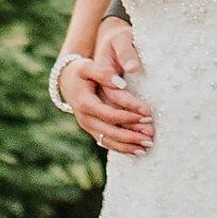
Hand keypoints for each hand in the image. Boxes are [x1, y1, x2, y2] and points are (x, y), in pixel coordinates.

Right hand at [59, 19, 153, 155]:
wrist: (66, 80)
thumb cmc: (80, 71)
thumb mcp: (88, 67)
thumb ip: (104, 73)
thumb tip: (121, 84)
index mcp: (85, 103)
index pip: (110, 114)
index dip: (129, 117)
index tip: (147, 115)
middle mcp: (85, 118)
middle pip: (110, 132)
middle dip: (131, 136)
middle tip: (150, 138)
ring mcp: (87, 126)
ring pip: (108, 141)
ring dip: (128, 146)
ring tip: (147, 147)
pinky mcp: (91, 130)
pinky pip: (106, 142)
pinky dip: (121, 148)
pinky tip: (136, 151)